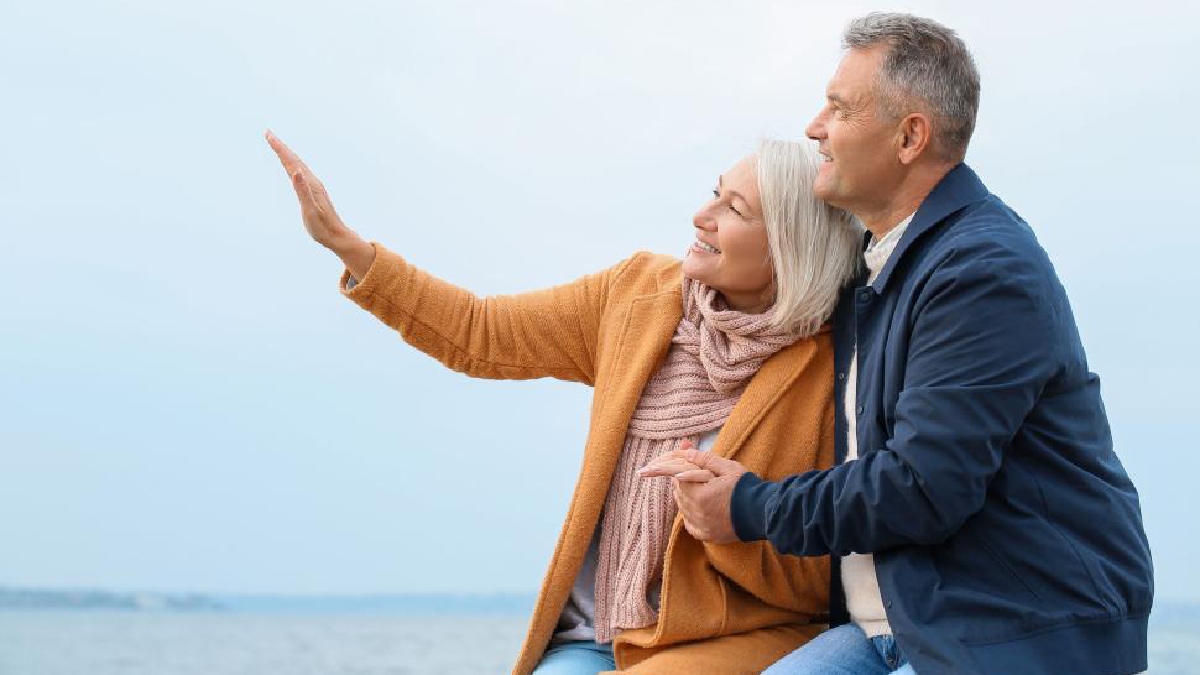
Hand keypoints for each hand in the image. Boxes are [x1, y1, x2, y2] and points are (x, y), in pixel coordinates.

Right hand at [265, 130, 374, 278]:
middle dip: (281, 146)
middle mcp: (312, 182)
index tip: (269, 135)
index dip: (280, 148)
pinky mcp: (314, 191)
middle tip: (268, 133)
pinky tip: (292, 165)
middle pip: (294, 159)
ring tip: (276, 144)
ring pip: (298, 164)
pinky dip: (293, 164)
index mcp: (310, 184)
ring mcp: (314, 186)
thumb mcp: (310, 211)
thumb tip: (296, 171)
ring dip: (287, 153)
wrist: (337, 236)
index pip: (291, 162)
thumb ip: (302, 192)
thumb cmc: (322, 227)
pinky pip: (301, 172)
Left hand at [640, 441, 747, 543]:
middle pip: (678, 493)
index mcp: (698, 494)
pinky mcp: (706, 536)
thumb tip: (685, 451)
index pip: (675, 479)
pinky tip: (698, 507)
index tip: (647, 469)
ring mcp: (700, 526)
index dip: (668, 469)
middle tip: (682, 474)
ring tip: (696, 488)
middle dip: (679, 481)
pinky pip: (689, 524)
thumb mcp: (727, 467)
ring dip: (685, 497)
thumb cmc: (745, 487)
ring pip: (683, 508)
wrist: (762, 513)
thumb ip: (704, 459)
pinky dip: (690, 514)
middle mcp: (695, 512)